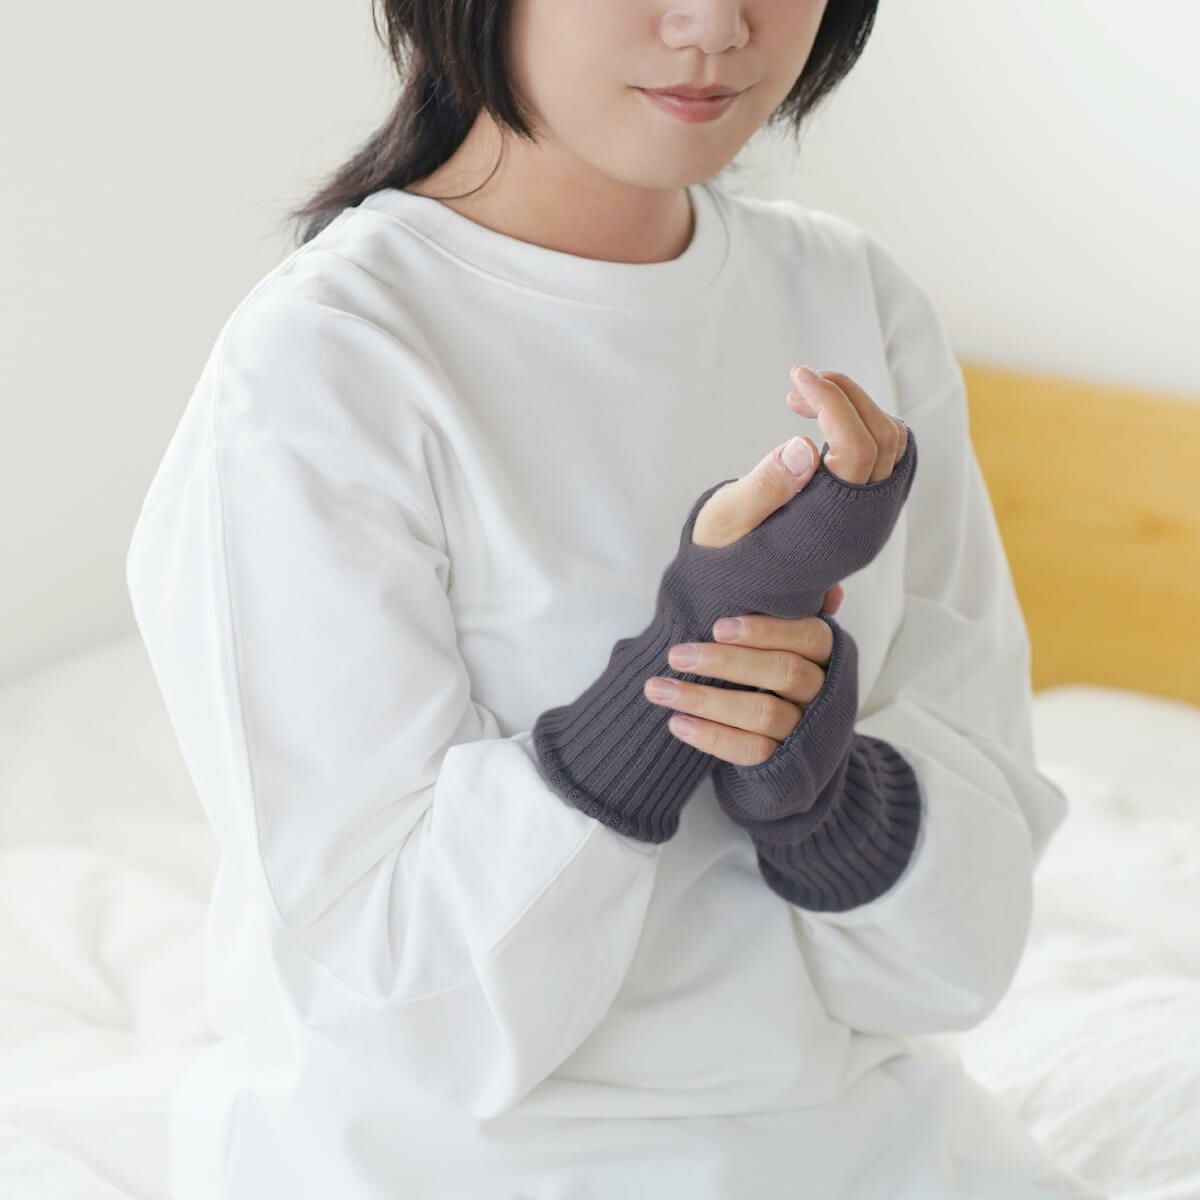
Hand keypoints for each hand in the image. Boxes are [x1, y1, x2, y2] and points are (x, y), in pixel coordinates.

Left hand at [644, 603, 840, 767]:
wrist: (793, 756)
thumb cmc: (775, 680)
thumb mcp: (785, 644)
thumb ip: (785, 609)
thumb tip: (807, 577)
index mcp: (827, 654)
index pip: (809, 634)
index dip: (765, 630)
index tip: (717, 625)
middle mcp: (824, 692)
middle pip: (784, 672)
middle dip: (725, 661)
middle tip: (675, 654)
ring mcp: (807, 731)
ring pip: (762, 713)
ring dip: (705, 699)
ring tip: (658, 689)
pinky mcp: (785, 765)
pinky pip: (750, 751)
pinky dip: (710, 737)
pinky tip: (676, 723)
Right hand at [689, 363, 908, 550]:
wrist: (736, 593)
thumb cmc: (723, 556)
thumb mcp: (727, 522)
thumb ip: (764, 487)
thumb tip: (804, 445)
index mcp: (828, 525)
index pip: (856, 447)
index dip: (832, 402)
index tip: (796, 377)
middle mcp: (863, 523)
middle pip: (884, 437)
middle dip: (844, 395)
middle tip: (798, 382)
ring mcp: (872, 517)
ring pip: (891, 443)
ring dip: (855, 407)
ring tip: (804, 398)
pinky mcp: (869, 511)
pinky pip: (887, 456)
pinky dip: (863, 425)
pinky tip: (825, 422)